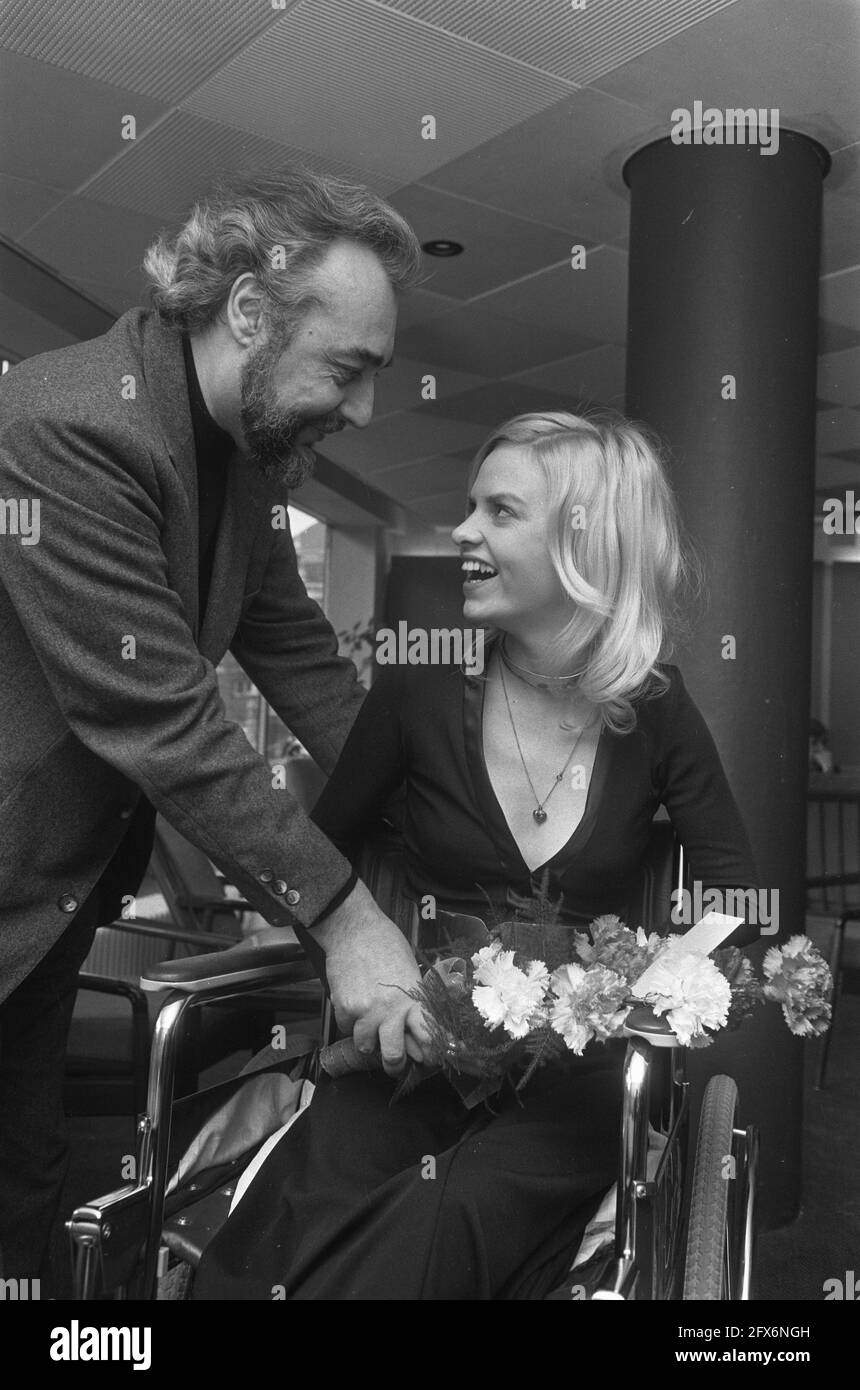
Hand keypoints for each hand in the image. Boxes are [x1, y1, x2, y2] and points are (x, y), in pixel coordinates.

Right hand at [312, 880, 431, 1075]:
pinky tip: (354, 1004)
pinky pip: (347, 1029)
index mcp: (412, 998)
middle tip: (395, 1063)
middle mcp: (391, 1009)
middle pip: (394, 1056)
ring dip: (368, 1041)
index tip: (429, 1060)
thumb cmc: (386, 944)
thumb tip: (414, 1028)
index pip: (427, 1036)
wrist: (354, 929)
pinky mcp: (344, 1008)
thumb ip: (413, 1001)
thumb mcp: (410, 971)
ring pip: (366, 1047)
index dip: (430, 1054)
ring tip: (370, 1025)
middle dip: (395, 1066)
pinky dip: (350, 1022)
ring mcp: (366, 1011)